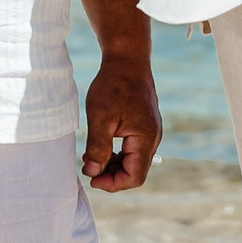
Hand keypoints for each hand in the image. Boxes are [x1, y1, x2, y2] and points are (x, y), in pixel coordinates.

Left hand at [79, 56, 160, 191]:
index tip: (91, 178)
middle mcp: (153, 137)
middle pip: (135, 171)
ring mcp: (150, 131)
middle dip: (111, 176)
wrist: (127, 58)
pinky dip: (117, 154)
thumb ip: (98, 148)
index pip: (134, 177)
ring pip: (134, 161)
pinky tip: (100, 148)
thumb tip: (93, 172)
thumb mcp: (100, 117)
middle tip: (88, 169)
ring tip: (91, 158)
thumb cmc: (113, 85)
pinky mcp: (144, 125)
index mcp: (145, 138)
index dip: (112, 184)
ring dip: (113, 166)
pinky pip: (133, 149)